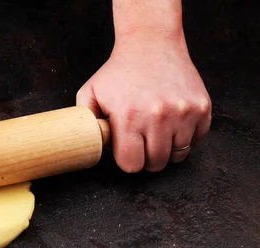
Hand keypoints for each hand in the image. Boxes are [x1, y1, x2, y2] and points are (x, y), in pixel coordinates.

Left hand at [77, 35, 211, 172]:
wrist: (150, 42)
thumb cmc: (118, 71)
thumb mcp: (90, 93)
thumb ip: (85, 122)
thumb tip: (86, 146)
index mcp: (129, 117)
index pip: (132, 165)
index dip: (128, 161)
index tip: (127, 151)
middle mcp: (158, 117)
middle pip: (156, 163)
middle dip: (147, 158)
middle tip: (142, 142)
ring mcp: (183, 112)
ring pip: (179, 155)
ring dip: (168, 148)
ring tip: (157, 131)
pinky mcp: (202, 107)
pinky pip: (197, 140)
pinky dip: (187, 136)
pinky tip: (173, 123)